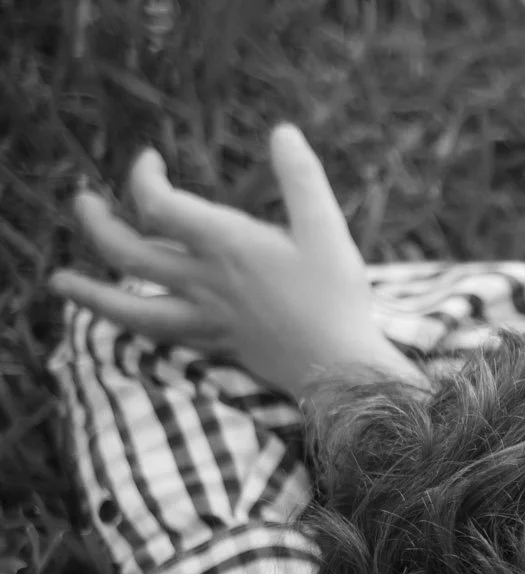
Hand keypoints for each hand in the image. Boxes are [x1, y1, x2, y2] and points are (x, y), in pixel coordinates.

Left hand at [50, 124, 420, 398]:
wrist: (341, 368)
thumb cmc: (338, 299)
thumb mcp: (327, 230)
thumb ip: (302, 178)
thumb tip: (283, 132)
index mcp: (227, 245)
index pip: (157, 203)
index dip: (142, 176)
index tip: (150, 162)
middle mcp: (205, 280)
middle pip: (128, 252)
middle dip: (96, 223)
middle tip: (83, 201)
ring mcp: (204, 316)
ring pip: (128, 305)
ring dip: (89, 291)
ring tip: (59, 280)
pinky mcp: (214, 343)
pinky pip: (155, 333)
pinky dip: (127, 323)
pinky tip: (115, 319)